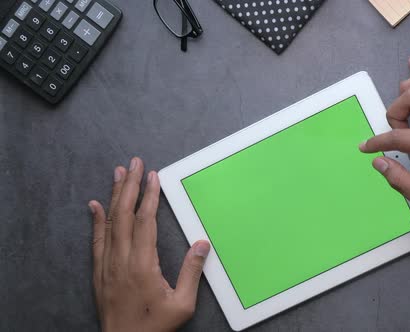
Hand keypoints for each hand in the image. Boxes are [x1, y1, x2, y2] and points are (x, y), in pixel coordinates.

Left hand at [88, 157, 210, 331]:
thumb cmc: (154, 326)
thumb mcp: (182, 304)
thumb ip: (191, 272)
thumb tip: (202, 243)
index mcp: (143, 265)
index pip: (145, 221)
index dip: (149, 196)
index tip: (153, 176)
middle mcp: (121, 260)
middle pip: (124, 214)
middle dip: (130, 185)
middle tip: (135, 163)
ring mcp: (107, 265)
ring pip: (109, 222)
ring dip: (114, 195)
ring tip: (118, 173)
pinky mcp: (99, 273)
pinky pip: (96, 240)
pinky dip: (95, 220)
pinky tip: (94, 205)